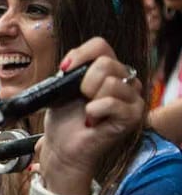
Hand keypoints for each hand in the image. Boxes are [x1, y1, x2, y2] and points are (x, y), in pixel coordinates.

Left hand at [39, 38, 144, 192]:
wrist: (62, 149)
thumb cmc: (64, 120)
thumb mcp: (62, 88)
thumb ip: (71, 71)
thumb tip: (70, 63)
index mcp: (108, 70)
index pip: (100, 45)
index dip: (80, 54)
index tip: (64, 70)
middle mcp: (124, 81)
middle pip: (106, 62)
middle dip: (83, 81)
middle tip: (80, 98)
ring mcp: (132, 98)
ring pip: (111, 82)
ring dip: (90, 99)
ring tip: (88, 112)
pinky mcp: (132, 116)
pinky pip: (112, 103)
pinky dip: (95, 111)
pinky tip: (91, 121)